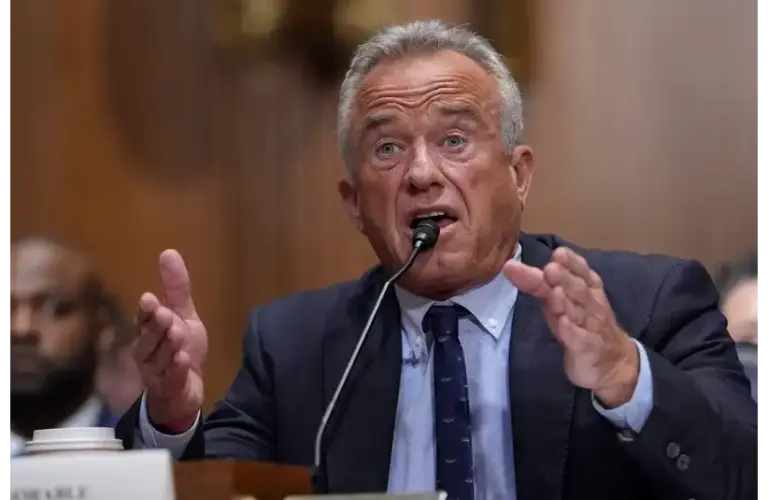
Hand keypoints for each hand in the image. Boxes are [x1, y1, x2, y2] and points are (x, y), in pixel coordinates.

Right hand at [134, 249, 207, 431]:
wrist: (186, 392)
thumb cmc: (181, 350)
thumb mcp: (184, 317)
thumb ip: (176, 289)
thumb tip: (168, 252)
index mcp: (149, 332)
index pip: (144, 320)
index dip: (147, 312)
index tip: (149, 299)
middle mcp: (147, 352)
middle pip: (148, 339)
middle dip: (156, 327)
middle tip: (166, 315)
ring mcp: (156, 373)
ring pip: (159, 359)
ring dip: (168, 347)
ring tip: (178, 335)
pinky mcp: (168, 390)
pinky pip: (170, 380)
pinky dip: (176, 371)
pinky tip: (183, 361)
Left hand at [504, 247, 638, 406]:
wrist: (614, 364)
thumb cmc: (584, 327)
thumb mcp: (564, 303)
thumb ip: (545, 286)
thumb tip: (520, 267)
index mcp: (588, 291)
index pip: (583, 273)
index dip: (572, 263)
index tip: (559, 253)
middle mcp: (591, 306)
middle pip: (577, 289)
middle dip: (564, 278)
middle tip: (550, 268)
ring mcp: (591, 328)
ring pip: (578, 312)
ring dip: (565, 301)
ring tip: (553, 291)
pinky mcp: (588, 349)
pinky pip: (580, 339)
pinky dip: (572, 331)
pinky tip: (563, 323)